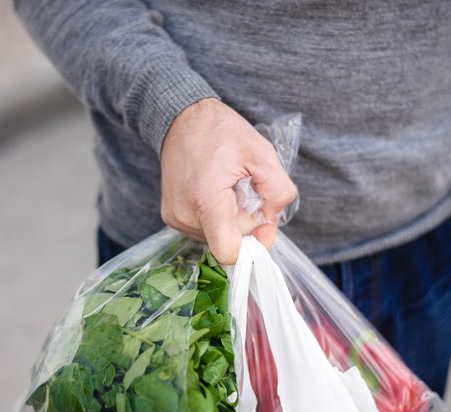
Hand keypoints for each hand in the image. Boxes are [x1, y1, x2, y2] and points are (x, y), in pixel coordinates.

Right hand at [160, 98, 296, 263]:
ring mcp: (175, 218)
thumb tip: (272, 221)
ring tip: (229, 189)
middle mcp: (185, 215)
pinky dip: (217, 218)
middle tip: (248, 191)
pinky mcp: (172, 217)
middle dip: (247, 223)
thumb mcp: (261, 154)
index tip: (265, 223)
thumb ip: (278, 191)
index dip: (254, 246)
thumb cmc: (220, 132)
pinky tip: (217, 193)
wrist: (182, 119)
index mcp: (206, 200)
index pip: (228, 252)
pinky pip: (205, 230)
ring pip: (217, 237)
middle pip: (228, 243)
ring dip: (232, 220)